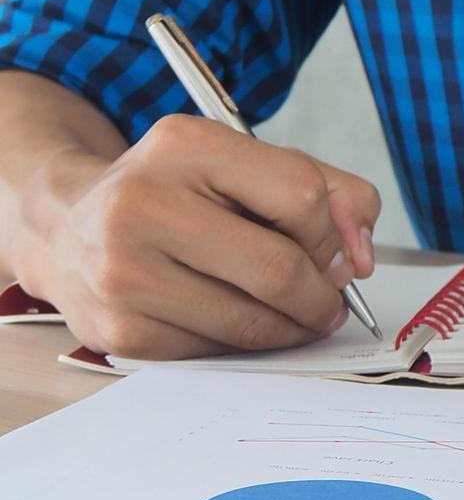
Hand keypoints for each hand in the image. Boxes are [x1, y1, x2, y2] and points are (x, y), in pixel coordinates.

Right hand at [19, 114, 381, 357]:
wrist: (68, 226)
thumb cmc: (180, 195)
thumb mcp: (248, 165)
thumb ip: (329, 192)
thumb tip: (361, 257)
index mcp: (185, 147)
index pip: (301, 196)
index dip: (335, 235)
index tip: (338, 254)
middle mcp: (142, 206)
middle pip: (280, 270)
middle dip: (324, 296)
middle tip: (331, 301)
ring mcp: (124, 273)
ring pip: (254, 322)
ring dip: (294, 327)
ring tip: (295, 313)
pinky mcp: (122, 331)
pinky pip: (220, 352)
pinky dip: (248, 344)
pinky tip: (238, 319)